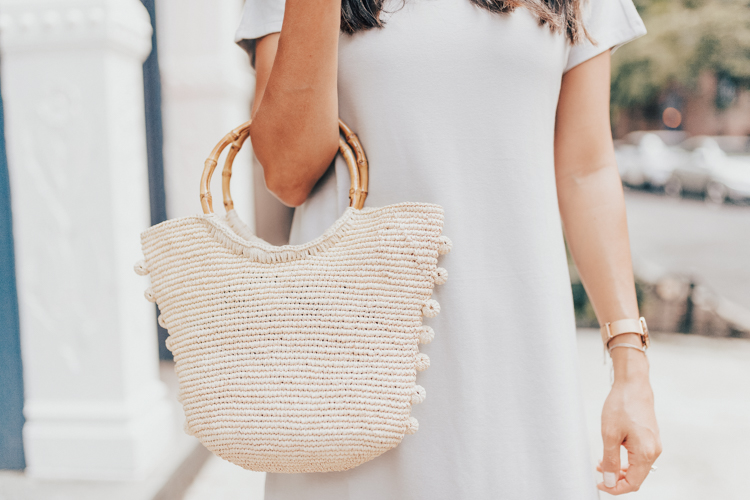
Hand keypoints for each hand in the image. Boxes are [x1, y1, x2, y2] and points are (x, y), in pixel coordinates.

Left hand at [598, 349, 661, 494]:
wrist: (633, 385)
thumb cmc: (622, 405)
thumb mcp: (610, 435)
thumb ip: (610, 461)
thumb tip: (609, 481)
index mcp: (646, 453)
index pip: (633, 483)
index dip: (615, 488)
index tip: (599, 484)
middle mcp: (654, 451)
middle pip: (636, 477)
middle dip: (616, 479)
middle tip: (598, 472)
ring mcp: (654, 444)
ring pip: (637, 467)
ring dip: (619, 469)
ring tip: (601, 462)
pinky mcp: (650, 438)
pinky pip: (638, 456)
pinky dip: (625, 459)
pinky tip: (611, 453)